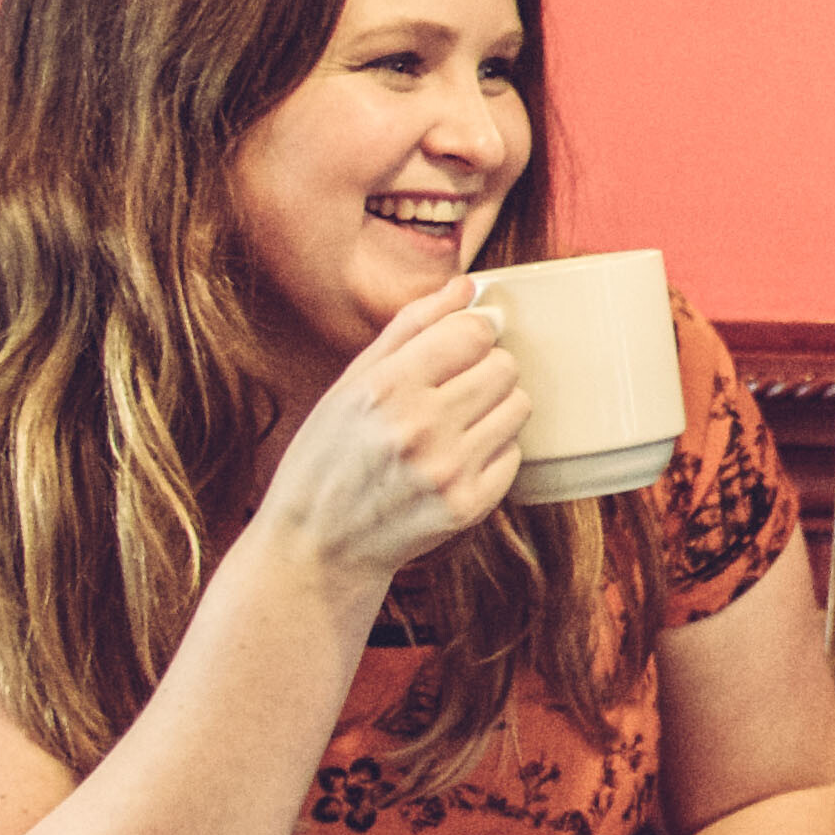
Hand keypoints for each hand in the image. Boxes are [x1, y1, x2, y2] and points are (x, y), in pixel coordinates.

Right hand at [252, 286, 526, 591]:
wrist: (316, 547)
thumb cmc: (327, 457)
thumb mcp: (350, 383)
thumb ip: (411, 327)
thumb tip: (466, 286)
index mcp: (386, 387)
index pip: (474, 331)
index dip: (472, 334)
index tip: (459, 346)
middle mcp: (419, 427)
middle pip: (505, 366)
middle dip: (484, 371)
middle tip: (453, 391)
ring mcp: (447, 470)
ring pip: (518, 406)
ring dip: (495, 409)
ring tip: (455, 426)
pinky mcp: (466, 506)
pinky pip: (514, 455)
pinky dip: (493, 453)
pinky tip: (455, 461)